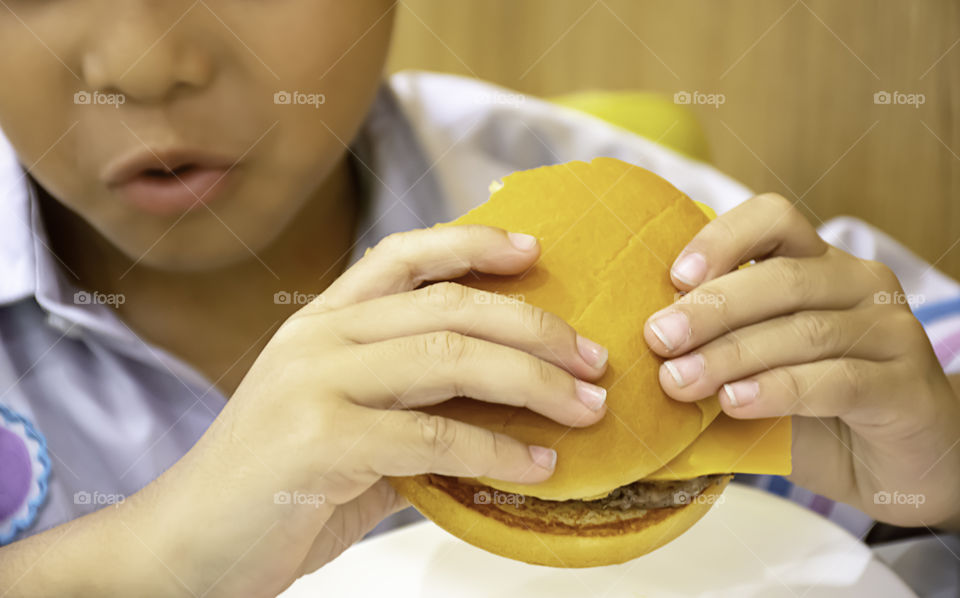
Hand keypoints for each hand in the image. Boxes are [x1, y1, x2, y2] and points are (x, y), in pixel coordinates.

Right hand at [142, 225, 608, 595]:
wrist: (185, 545)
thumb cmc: (272, 483)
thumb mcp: (343, 423)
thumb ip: (408, 404)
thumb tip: (503, 410)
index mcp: (321, 322)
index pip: (404, 255)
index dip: (473, 243)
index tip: (534, 251)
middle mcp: (319, 338)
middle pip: (449, 306)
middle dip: (535, 326)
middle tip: (593, 357)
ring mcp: (316, 383)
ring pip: (450, 358)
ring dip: (533, 381)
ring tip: (585, 406)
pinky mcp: (321, 441)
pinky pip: (434, 438)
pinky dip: (497, 450)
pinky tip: (536, 466)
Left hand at [642, 194, 959, 528]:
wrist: (900, 467)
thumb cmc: (817, 413)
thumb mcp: (758, 372)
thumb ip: (715, 352)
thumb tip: (637, 352)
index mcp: (818, 265)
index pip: (774, 219)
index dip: (722, 238)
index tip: (673, 277)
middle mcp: (858, 285)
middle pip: (781, 277)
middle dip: (710, 307)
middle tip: (657, 338)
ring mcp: (890, 332)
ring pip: (803, 329)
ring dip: (731, 354)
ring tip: (679, 381)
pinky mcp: (907, 386)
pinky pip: (838, 379)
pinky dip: (780, 389)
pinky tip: (736, 402)